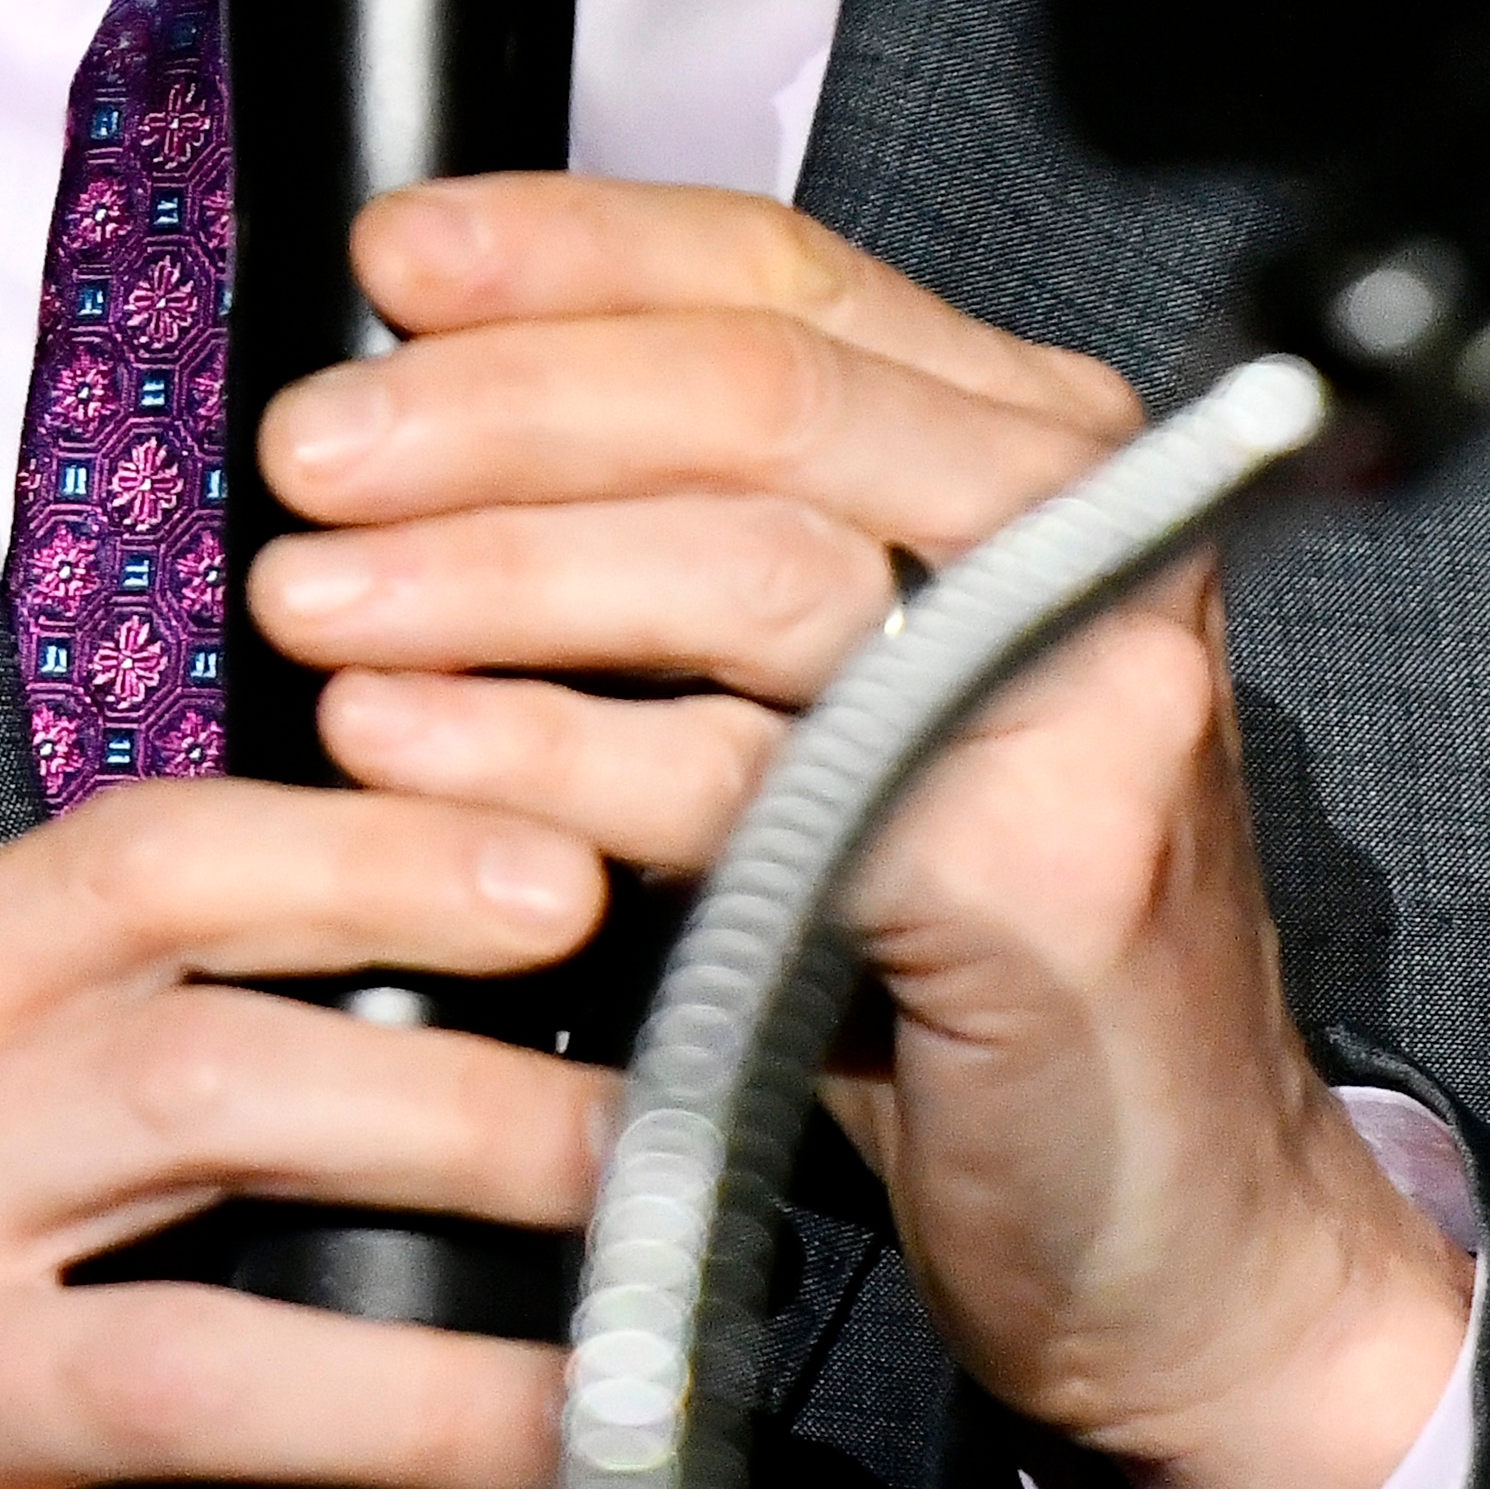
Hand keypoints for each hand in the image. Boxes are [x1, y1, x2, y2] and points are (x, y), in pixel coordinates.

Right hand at [0, 780, 618, 1488]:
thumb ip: (43, 1031)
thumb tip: (382, 967)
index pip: (133, 862)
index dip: (370, 853)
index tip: (560, 882)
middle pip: (195, 1081)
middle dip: (459, 1112)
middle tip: (646, 1158)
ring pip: (193, 1364)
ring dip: (439, 1395)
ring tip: (600, 1414)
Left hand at [245, 180, 1473, 1488]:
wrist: (1179, 1239)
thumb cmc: (966, 974)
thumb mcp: (834, 708)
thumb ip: (695, 553)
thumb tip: (409, 438)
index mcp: (1030, 452)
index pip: (779, 272)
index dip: (568, 249)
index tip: (389, 260)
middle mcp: (1085, 534)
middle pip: (757, 388)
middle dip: (498, 404)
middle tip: (310, 449)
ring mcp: (1084, 696)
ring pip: (749, 559)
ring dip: (495, 568)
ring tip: (316, 600)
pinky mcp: (1043, 872)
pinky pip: (752, 776)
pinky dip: (553, 754)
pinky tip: (409, 750)